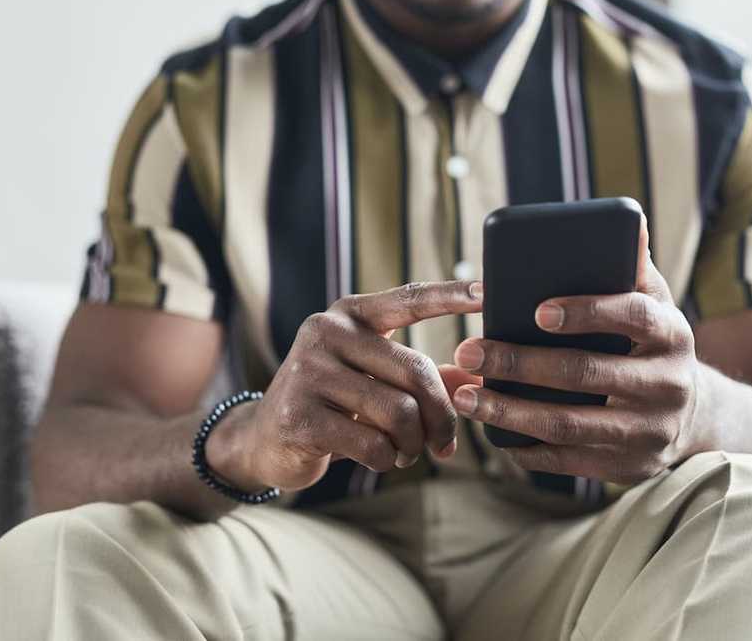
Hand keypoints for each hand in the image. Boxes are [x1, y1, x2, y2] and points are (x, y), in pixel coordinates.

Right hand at [207, 281, 482, 491]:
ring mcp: (309, 372)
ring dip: (413, 444)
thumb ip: (422, 376)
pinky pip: (373, 444)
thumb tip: (477, 375)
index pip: (408, 300)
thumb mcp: (374, 381)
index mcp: (349, 315)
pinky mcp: (300, 415)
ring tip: (407, 453)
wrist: (264, 438)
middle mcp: (326, 332)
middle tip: (445, 444)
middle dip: (441, 416)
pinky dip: (388, 461)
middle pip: (416, 372)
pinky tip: (381, 460)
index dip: (450, 296)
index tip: (487, 292)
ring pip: (398, 412)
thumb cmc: (333, 405)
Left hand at [448, 217, 712, 484]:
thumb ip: (633, 267)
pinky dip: (525, 446)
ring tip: (463, 395)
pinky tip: (491, 430)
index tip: (537, 310)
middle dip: (519, 363)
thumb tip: (632, 221)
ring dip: (508, 411)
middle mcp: (667, 384)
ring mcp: (649, 431)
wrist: (695, 414)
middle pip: (586, 374)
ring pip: (568, 424)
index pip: (632, 316)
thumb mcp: (654, 303)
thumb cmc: (652, 342)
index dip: (586, 312)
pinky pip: (568, 462)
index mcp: (672, 333)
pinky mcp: (630, 468)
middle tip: (468, 348)